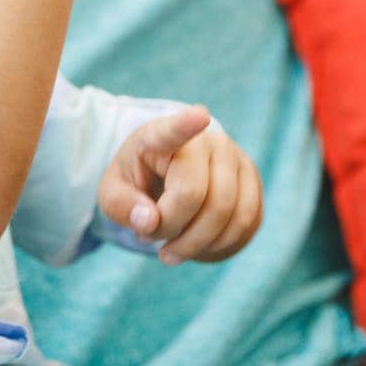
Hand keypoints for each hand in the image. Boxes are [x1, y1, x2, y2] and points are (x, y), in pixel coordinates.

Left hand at [97, 107, 262, 265]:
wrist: (168, 178)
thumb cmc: (139, 184)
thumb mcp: (113, 194)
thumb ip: (122, 207)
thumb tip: (150, 221)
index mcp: (160, 137)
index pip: (172, 131)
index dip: (186, 125)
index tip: (200, 116)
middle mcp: (205, 140)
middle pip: (195, 194)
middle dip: (171, 230)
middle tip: (150, 240)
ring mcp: (235, 157)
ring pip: (227, 213)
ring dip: (197, 245)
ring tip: (172, 250)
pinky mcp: (252, 180)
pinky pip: (247, 221)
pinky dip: (222, 245)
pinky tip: (200, 246)